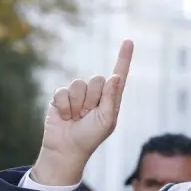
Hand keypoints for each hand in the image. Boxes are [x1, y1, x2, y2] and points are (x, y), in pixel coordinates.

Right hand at [32, 40, 132, 184]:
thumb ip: (111, 98)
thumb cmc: (90, 138)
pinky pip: (62, 91)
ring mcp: (77, 95)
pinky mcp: (61, 97)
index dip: (123, 58)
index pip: (119, 75)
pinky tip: (64, 117)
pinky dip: (63, 106)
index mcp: (110, 99)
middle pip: (97, 79)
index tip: (129, 41)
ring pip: (78, 84)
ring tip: (76, 117)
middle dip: (92, 99)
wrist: (66, 149)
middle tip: (87, 116)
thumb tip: (115, 76)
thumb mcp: (106, 120)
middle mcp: (95, 94)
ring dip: (77, 104)